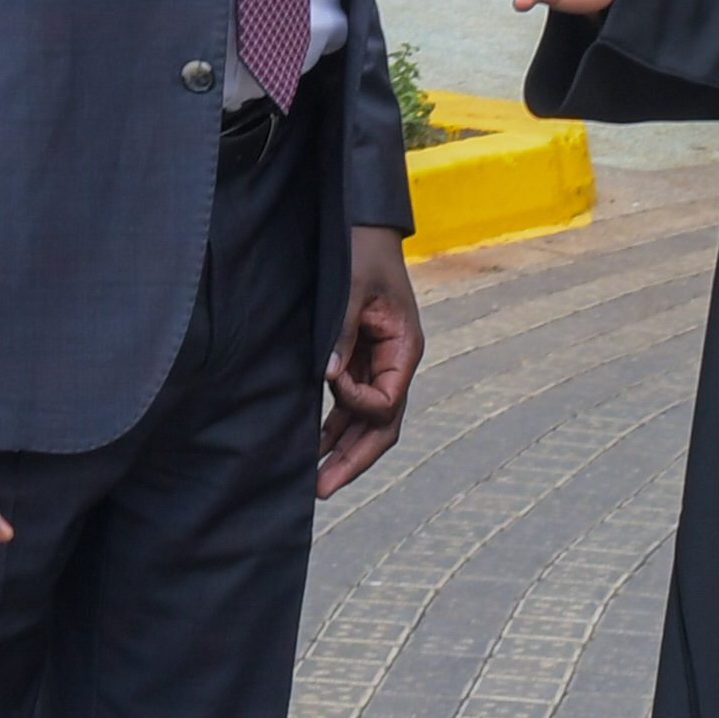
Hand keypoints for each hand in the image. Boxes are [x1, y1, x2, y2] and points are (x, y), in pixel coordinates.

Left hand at [317, 226, 424, 501]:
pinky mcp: (360, 361)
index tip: (329, 381)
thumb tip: (327, 376)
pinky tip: (314, 447)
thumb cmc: (361, 251)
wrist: (362, 228)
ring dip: (342, 451)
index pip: (387, 401)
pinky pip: (351, 404)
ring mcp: (379, 365)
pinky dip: (335, 426)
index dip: (357, 403)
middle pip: (383, 427)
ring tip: (315, 482)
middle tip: (323, 488)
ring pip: (367, 423)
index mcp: (404, 349)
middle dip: (354, 460)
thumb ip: (341, 331)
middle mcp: (396, 364)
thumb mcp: (350, 286)